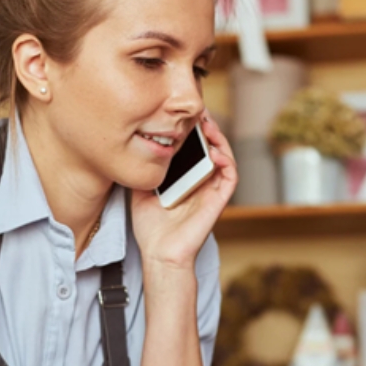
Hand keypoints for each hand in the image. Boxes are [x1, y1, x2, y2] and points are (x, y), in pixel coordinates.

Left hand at [131, 112, 237, 266]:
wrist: (159, 254)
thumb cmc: (152, 228)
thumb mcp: (141, 190)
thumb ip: (144, 170)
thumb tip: (135, 148)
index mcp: (187, 179)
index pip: (195, 148)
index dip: (193, 130)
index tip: (182, 114)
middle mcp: (202, 182)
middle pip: (212, 147)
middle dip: (207, 127)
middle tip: (198, 111)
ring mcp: (212, 190)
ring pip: (225, 156)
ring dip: (219, 137)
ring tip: (207, 123)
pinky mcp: (220, 200)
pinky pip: (230, 175)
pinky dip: (226, 159)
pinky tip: (213, 149)